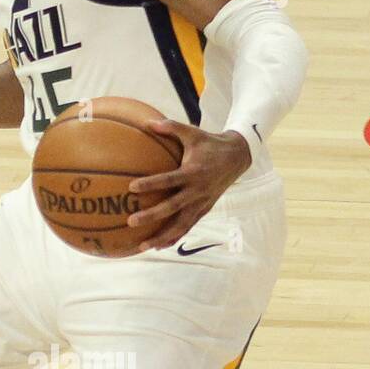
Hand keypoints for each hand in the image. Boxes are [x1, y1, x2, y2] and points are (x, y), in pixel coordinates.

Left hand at [126, 121, 251, 251]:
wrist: (238, 158)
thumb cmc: (209, 144)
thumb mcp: (192, 133)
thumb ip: (170, 127)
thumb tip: (147, 122)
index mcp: (193, 172)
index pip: (169, 180)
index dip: (152, 184)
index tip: (132, 187)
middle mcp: (197, 191)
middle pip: (172, 207)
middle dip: (152, 216)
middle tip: (131, 222)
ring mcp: (201, 203)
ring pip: (180, 224)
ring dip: (162, 236)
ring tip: (142, 246)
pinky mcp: (204, 210)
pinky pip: (188, 227)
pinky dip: (174, 237)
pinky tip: (158, 246)